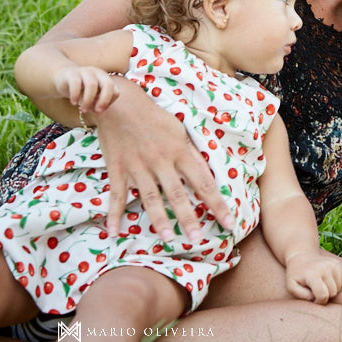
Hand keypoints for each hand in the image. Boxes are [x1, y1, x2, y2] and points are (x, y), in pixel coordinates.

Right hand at [54, 66, 119, 112]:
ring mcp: (85, 71)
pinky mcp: (71, 73)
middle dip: (104, 100)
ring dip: (88, 100)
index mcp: (106, 79)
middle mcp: (98, 73)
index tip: (99, 110)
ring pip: (92, 85)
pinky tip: (74, 103)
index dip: (109, 103)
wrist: (62, 79)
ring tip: (83, 110)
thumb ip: (97, 103)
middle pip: (108, 85)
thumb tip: (98, 110)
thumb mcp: (91, 98)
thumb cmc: (81, 90)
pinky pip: (76, 83)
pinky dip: (76, 95)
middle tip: (97, 111)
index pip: (115, 92)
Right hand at [93, 80, 233, 240]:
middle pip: (177, 194)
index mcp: (180, 151)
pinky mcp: (118, 169)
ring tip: (166, 239)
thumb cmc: (154, 116)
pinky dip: (112, 214)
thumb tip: (207, 173)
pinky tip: (112, 232)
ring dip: (159, 220)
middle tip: (197, 239)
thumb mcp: (180, 130)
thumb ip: (192, 153)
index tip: (229, 222)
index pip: (204, 183)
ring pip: (150, 198)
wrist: (120, 102)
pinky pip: (116, 195)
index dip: (217, 204)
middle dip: (188, 218)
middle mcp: (161, 161)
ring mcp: (138, 166)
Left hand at [285, 250, 341, 303]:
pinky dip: (335, 284)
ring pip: (338, 288)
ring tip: (320, 285)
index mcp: (313, 274)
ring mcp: (332, 264)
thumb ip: (303, 296)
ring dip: (330, 290)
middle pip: (333, 292)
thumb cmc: (295, 275)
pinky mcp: (336, 263)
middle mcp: (325, 267)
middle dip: (325, 296)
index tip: (313, 299)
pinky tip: (326, 280)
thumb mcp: (292, 287)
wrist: (300, 257)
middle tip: (315, 291)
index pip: (323, 295)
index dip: (318, 301)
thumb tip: (317, 298)